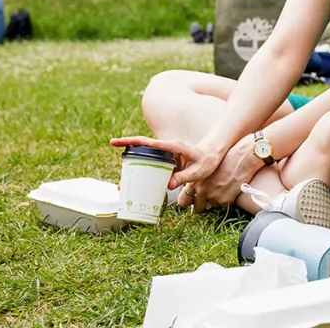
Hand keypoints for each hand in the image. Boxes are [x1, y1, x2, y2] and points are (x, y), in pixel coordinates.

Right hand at [112, 135, 241, 206]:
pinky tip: (140, 186)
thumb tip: (167, 185)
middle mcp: (166, 148)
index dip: (130, 142)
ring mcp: (166, 155)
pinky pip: (154, 167)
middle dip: (126, 159)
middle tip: (116, 177)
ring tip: (123, 186)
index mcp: (171, 146)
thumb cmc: (207, 159)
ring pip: (146, 159)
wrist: (215, 153)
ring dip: (134, 170)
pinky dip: (146, 175)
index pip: (147, 142)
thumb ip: (184, 177)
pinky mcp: (168, 162)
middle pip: (141, 150)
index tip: (115, 142)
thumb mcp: (198, 170)